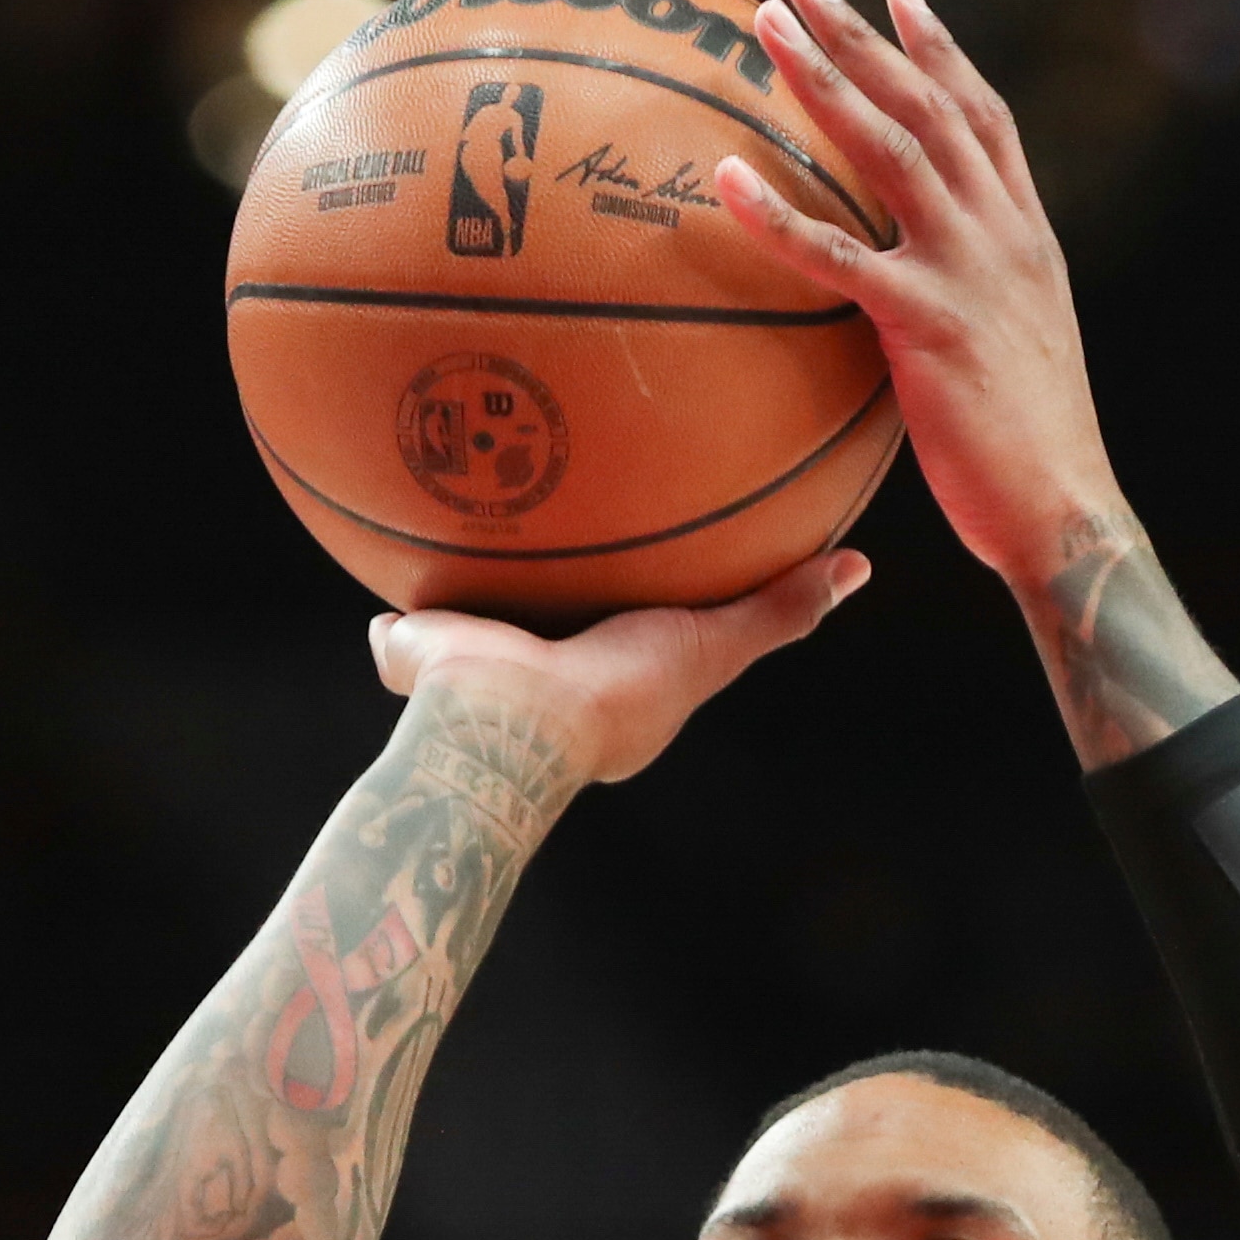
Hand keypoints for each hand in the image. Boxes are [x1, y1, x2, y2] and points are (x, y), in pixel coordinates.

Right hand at [369, 549, 868, 781]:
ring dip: (463, 591)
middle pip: (544, 624)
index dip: (631, 602)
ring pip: (469, 623)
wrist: (512, 717)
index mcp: (602, 688)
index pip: (624, 636)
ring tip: (457, 522)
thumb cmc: (617, 691)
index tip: (638, 559)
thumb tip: (857, 564)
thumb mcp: (712, 643)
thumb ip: (778, 609)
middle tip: (550, 530)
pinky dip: (388, 603)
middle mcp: (536, 683)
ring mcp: (470, 677)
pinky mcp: (412, 655)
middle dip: (543, 590)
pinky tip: (382, 540)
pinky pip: (398, 622)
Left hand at [714, 0, 1234, 764]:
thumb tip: (917, 306)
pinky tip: (726, 174)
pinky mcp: (928, 323)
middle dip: (864, 33)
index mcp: (1026, 238)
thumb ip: (972, 308)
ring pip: (889, 147)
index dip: (939, 48)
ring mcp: (969, 272)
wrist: (1063, 512)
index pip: (982, 117)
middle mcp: (1003, 235)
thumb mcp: (1013, 357)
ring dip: (823, 77)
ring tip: (765, 24)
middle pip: (928, 104)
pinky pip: (838, 256)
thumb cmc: (1029, 457)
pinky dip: (779, 212)